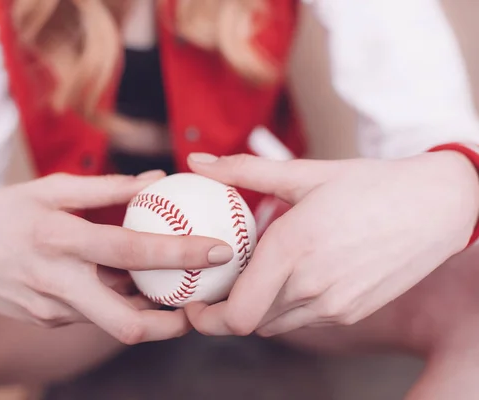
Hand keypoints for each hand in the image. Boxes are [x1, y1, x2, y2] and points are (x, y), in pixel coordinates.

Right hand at [0, 171, 233, 343]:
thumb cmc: (3, 213)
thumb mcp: (49, 189)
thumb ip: (105, 188)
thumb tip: (156, 180)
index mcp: (59, 241)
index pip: (131, 252)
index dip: (180, 254)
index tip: (220, 251)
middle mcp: (56, 285)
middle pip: (126, 324)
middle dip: (172, 323)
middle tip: (202, 303)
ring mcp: (50, 311)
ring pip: (112, 322)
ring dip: (147, 310)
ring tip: (173, 287)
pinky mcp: (48, 321)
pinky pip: (94, 315)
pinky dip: (118, 303)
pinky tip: (128, 284)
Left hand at [184, 151, 478, 336]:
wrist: (436, 206)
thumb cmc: (368, 185)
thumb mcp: (304, 172)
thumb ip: (244, 169)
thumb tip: (197, 161)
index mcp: (292, 248)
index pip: (236, 315)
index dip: (205, 317)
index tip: (194, 299)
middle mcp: (311, 285)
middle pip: (249, 324)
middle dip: (225, 311)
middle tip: (217, 286)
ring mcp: (334, 305)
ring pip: (274, 324)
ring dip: (257, 307)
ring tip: (256, 274)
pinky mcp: (351, 313)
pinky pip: (302, 320)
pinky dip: (286, 306)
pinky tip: (291, 275)